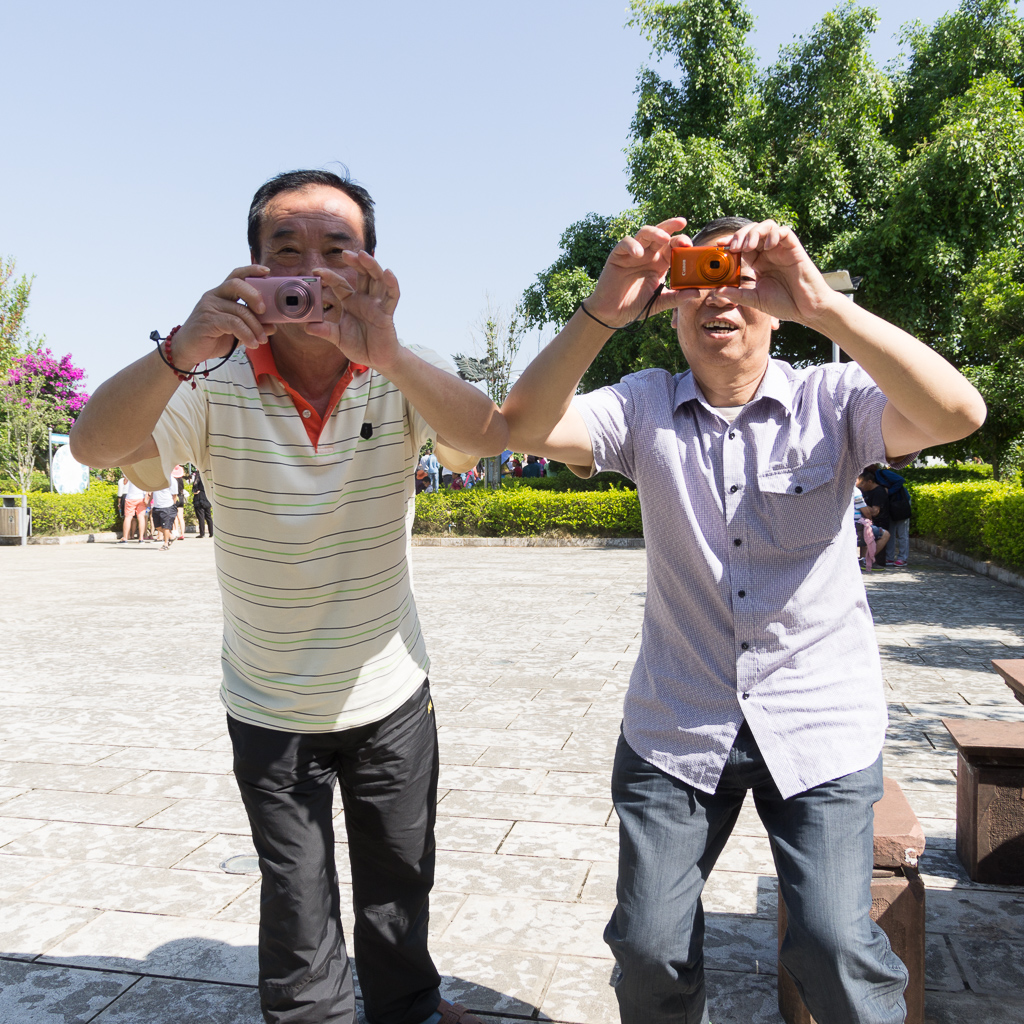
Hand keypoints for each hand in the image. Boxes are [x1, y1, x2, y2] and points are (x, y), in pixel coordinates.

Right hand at [171, 266, 273, 367]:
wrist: (189, 351)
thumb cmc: (212, 338)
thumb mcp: (237, 331)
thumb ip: (252, 326)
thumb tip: (272, 326)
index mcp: (221, 294)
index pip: (236, 276)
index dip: (251, 270)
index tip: (266, 272)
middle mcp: (214, 296)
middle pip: (237, 285)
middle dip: (255, 296)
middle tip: (264, 311)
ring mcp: (209, 307)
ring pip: (239, 310)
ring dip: (255, 327)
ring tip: (261, 340)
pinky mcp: (207, 320)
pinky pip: (233, 323)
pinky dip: (247, 334)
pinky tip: (252, 343)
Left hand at [306, 252, 399, 369]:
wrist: (377, 359)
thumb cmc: (360, 346)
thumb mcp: (338, 338)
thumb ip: (325, 331)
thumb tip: (307, 326)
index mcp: (350, 302)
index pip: (340, 284)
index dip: (329, 276)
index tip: (316, 271)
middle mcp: (364, 299)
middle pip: (362, 275)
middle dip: (355, 262)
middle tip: (345, 253)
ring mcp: (377, 304)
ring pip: (376, 280)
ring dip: (371, 266)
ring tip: (363, 255)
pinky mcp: (387, 313)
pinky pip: (391, 296)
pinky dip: (391, 284)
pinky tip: (388, 273)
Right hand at [586, 218, 690, 326]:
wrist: (613, 314)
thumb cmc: (636, 306)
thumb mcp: (659, 302)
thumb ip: (676, 298)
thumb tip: (696, 293)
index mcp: (660, 263)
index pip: (673, 246)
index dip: (682, 242)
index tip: (691, 245)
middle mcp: (648, 254)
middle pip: (661, 233)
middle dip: (672, 226)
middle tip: (682, 224)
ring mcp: (633, 254)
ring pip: (645, 233)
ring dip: (655, 232)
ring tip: (663, 238)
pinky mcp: (618, 256)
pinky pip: (625, 243)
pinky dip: (632, 245)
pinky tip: (639, 253)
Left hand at [712, 221, 837, 327]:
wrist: (807, 309)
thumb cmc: (784, 304)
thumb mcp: (755, 299)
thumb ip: (738, 294)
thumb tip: (717, 291)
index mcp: (758, 262)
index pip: (742, 245)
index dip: (730, 242)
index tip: (718, 246)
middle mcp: (769, 253)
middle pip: (752, 231)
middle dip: (740, 235)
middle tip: (733, 248)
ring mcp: (782, 249)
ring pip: (767, 226)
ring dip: (755, 232)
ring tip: (748, 247)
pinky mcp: (794, 249)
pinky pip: (784, 232)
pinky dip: (774, 234)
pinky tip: (769, 247)